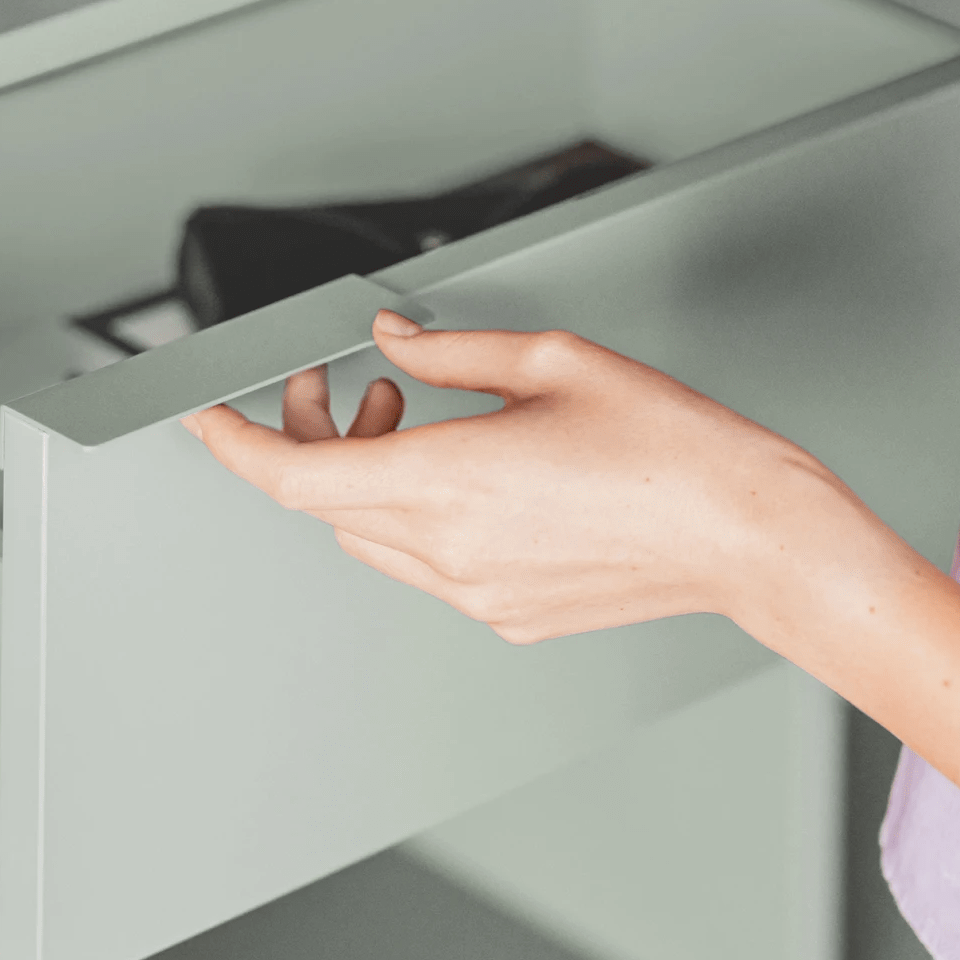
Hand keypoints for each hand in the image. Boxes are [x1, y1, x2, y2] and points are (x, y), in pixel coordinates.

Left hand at [183, 310, 892, 646]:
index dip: (237, 445)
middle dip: (314, 438)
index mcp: (452, 481)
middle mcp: (451, 551)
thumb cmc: (677, 451)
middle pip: (327, 504)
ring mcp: (476, 595)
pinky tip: (467, 470)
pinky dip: (415, 514)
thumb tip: (396, 343)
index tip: (208, 416)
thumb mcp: (555, 363)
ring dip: (366, 476)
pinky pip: (425, 565)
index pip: (296, 477)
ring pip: (369, 537)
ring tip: (416, 417)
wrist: (751, 536)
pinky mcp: (507, 616)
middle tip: (348, 385)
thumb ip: (454, 351)